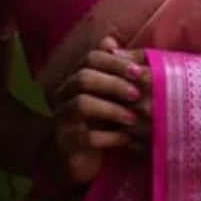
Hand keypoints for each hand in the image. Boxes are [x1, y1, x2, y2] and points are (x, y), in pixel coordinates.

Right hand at [42, 45, 148, 187]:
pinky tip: (125, 139)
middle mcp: (64, 96)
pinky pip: (84, 136)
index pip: (90, 58)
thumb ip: (112, 70)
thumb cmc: (100, 123)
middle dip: (114, 84)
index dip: (115, 62)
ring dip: (111, 110)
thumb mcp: (109, 97)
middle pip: (84, 78)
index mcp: (76, 79)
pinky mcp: (67, 144)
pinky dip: (108, 137)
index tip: (138, 72)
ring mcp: (62, 120)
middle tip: (137, 94)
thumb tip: (110, 40)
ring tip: (133, 118)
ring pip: (82, 105)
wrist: (79, 161)